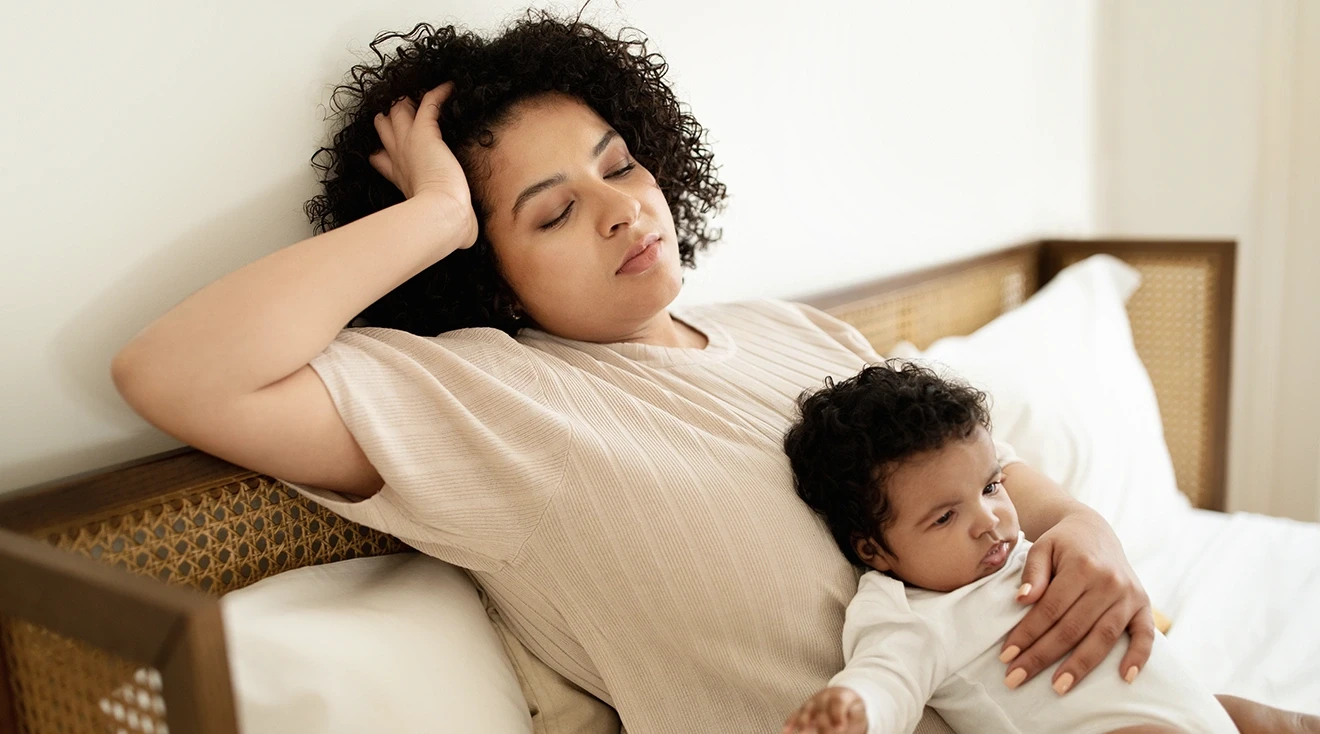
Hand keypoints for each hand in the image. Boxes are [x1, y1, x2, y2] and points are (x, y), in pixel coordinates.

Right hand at [369, 81, 476, 247]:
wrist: (441, 215)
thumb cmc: (441, 222)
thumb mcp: (437, 222)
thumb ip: (448, 225)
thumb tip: (467, 240)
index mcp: (399, 177)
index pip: (383, 159)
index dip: (383, 151)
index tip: (382, 149)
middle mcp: (399, 157)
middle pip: (386, 127)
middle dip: (391, 117)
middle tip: (400, 109)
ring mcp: (409, 142)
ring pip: (400, 111)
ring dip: (408, 101)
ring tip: (417, 94)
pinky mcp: (424, 132)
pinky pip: (428, 103)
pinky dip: (438, 92)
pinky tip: (448, 86)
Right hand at [781, 686, 867, 733]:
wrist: (842, 695)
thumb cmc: (852, 708)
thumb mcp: (859, 712)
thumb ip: (854, 719)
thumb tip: (843, 727)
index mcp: (841, 696)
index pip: (838, 703)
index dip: (838, 715)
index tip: (841, 727)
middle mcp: (824, 697)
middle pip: (820, 709)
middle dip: (822, 724)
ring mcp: (812, 702)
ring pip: (806, 710)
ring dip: (803, 723)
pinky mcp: (804, 709)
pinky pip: (795, 714)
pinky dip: (790, 723)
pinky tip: (786, 732)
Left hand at [1000, 508, 1153, 693]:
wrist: (1093, 531)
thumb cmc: (1061, 544)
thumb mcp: (1041, 547)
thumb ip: (1033, 573)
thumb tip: (1023, 600)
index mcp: (1082, 566)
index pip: (1050, 609)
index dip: (1027, 634)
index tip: (1006, 655)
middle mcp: (1109, 582)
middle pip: (1073, 628)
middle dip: (1042, 656)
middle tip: (1017, 677)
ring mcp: (1129, 595)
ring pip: (1103, 638)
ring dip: (1080, 666)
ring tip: (1058, 687)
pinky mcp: (1144, 605)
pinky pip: (1145, 635)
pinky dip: (1138, 657)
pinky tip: (1124, 678)